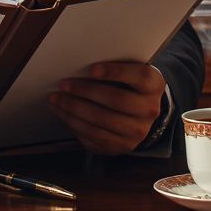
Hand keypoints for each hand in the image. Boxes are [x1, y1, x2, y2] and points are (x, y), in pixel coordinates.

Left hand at [48, 61, 165, 155]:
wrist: (142, 112)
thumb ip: (114, 66)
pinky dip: (74, 124)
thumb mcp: (130, 70)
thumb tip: (79, 63)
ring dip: (73, 109)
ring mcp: (137, 132)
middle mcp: (149, 110)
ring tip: (55, 99)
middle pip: (116, 101)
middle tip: (63, 84)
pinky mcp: (122, 146)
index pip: (139, 76)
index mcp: (154, 85)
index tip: (91, 68)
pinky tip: (62, 114)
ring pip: (102, 122)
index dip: (115, 72)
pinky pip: (94, 137)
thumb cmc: (129, 84)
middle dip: (85, 91)